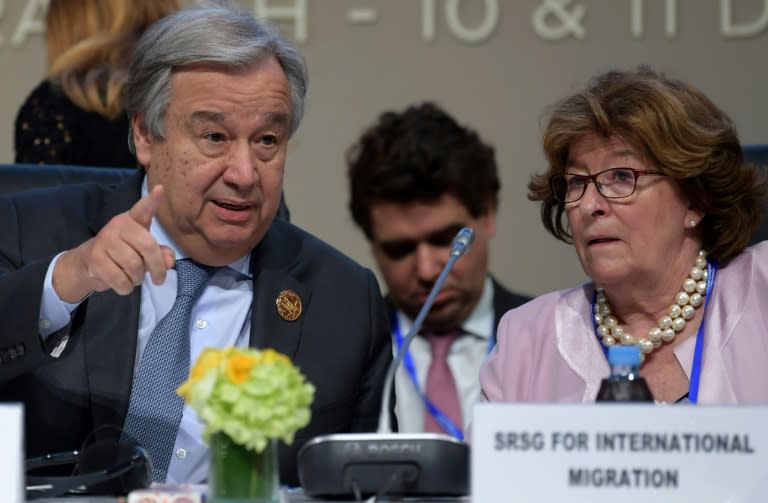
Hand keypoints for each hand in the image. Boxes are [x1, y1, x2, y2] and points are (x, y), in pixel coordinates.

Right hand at [53, 185, 175, 301]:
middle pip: (148, 247)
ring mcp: (105, 240)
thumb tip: (169, 262)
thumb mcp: (144, 251)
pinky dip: (126, 288)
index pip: (143, 209)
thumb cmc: (123, 254)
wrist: (87, 264)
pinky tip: (123, 283)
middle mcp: (118, 225)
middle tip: (159, 279)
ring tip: (134, 278)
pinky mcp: (95, 258)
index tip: (161, 189)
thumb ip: (161, 254)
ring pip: (134, 266)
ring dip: (138, 279)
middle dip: (157, 268)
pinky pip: (120, 279)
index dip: (152, 200)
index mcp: (133, 220)